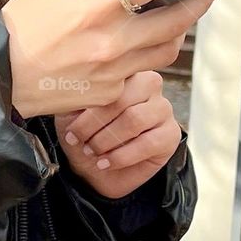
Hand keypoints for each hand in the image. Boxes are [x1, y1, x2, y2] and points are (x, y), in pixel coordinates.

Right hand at [2, 0, 221, 118]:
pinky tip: (134, 45)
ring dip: (178, 31)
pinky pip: (138, 71)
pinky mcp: (110, 92)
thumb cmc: (19, 28)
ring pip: (166, 50)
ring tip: (179, 16)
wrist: (0, 78)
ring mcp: (115, 71)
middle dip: (200, 2)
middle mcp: (114, 41)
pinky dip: (143, 55)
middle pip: (176, 21)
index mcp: (99, 7)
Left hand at [53, 70, 182, 199]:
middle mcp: (149, 84)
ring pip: (135, 120)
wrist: (95, 168)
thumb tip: (70, 85)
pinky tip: (106, 163)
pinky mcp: (170, 134)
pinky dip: (122, 156)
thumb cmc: (85, 133)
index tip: (71, 131)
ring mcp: (163, 108)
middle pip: (122, 99)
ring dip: (107, 140)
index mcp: (125, 71)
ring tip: (92, 152)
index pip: (109, 81)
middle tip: (80, 142)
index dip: (88, 108)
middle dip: (96, 125)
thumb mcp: (71, 112)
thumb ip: (75, 96)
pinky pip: (148, 143)